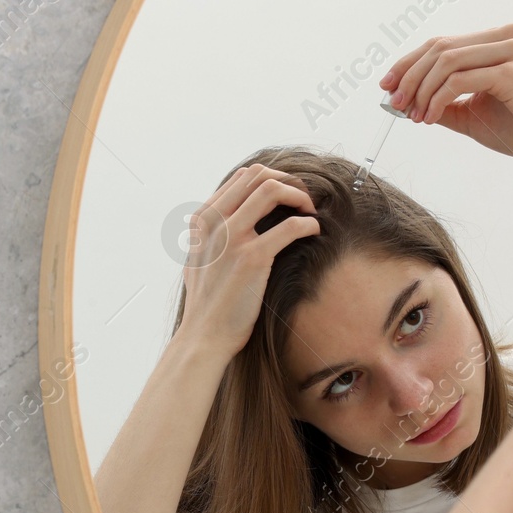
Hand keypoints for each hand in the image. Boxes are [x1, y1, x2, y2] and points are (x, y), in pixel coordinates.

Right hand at [177, 164, 319, 358]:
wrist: (204, 337)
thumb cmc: (207, 306)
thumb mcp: (197, 262)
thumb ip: (209, 238)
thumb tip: (222, 226)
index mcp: (203, 220)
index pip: (242, 177)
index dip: (274, 180)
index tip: (290, 197)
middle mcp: (215, 222)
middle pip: (258, 175)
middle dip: (289, 182)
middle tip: (306, 202)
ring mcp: (232, 238)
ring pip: (272, 190)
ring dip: (300, 196)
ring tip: (312, 213)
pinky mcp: (252, 258)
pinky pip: (291, 225)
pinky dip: (309, 224)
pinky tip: (314, 233)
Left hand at [378, 24, 512, 171]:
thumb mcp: (474, 114)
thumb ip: (445, 103)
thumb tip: (407, 101)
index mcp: (500, 38)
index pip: (443, 43)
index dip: (409, 62)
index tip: (387, 85)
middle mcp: (507, 35)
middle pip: (440, 47)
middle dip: (410, 76)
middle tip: (394, 103)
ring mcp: (512, 50)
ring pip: (446, 61)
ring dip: (421, 90)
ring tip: (414, 116)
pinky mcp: (512, 71)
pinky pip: (459, 81)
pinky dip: (437, 100)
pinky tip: (431, 118)